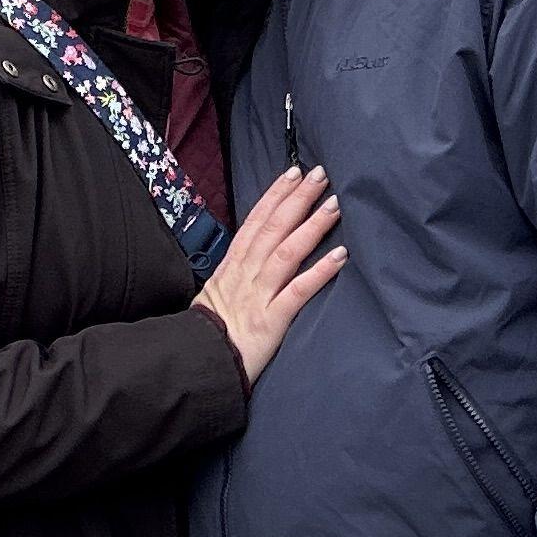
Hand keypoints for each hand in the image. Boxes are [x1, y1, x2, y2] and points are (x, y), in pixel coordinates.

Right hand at [196, 166, 344, 382]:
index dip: (275, 195)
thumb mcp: (216, 293)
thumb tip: (253, 254)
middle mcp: (245, 275)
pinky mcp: (270, 321)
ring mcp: (258, 296)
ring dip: (311, 226)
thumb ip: (236, 272)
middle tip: (320, 174)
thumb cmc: (208, 332)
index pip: (255, 222)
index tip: (293, 173)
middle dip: (297, 199)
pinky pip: (297, 292)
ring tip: (333, 205)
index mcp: (233, 267)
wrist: (195, 363)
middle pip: (273, 228)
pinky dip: (319, 273)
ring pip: (286, 253)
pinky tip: (340, 256)